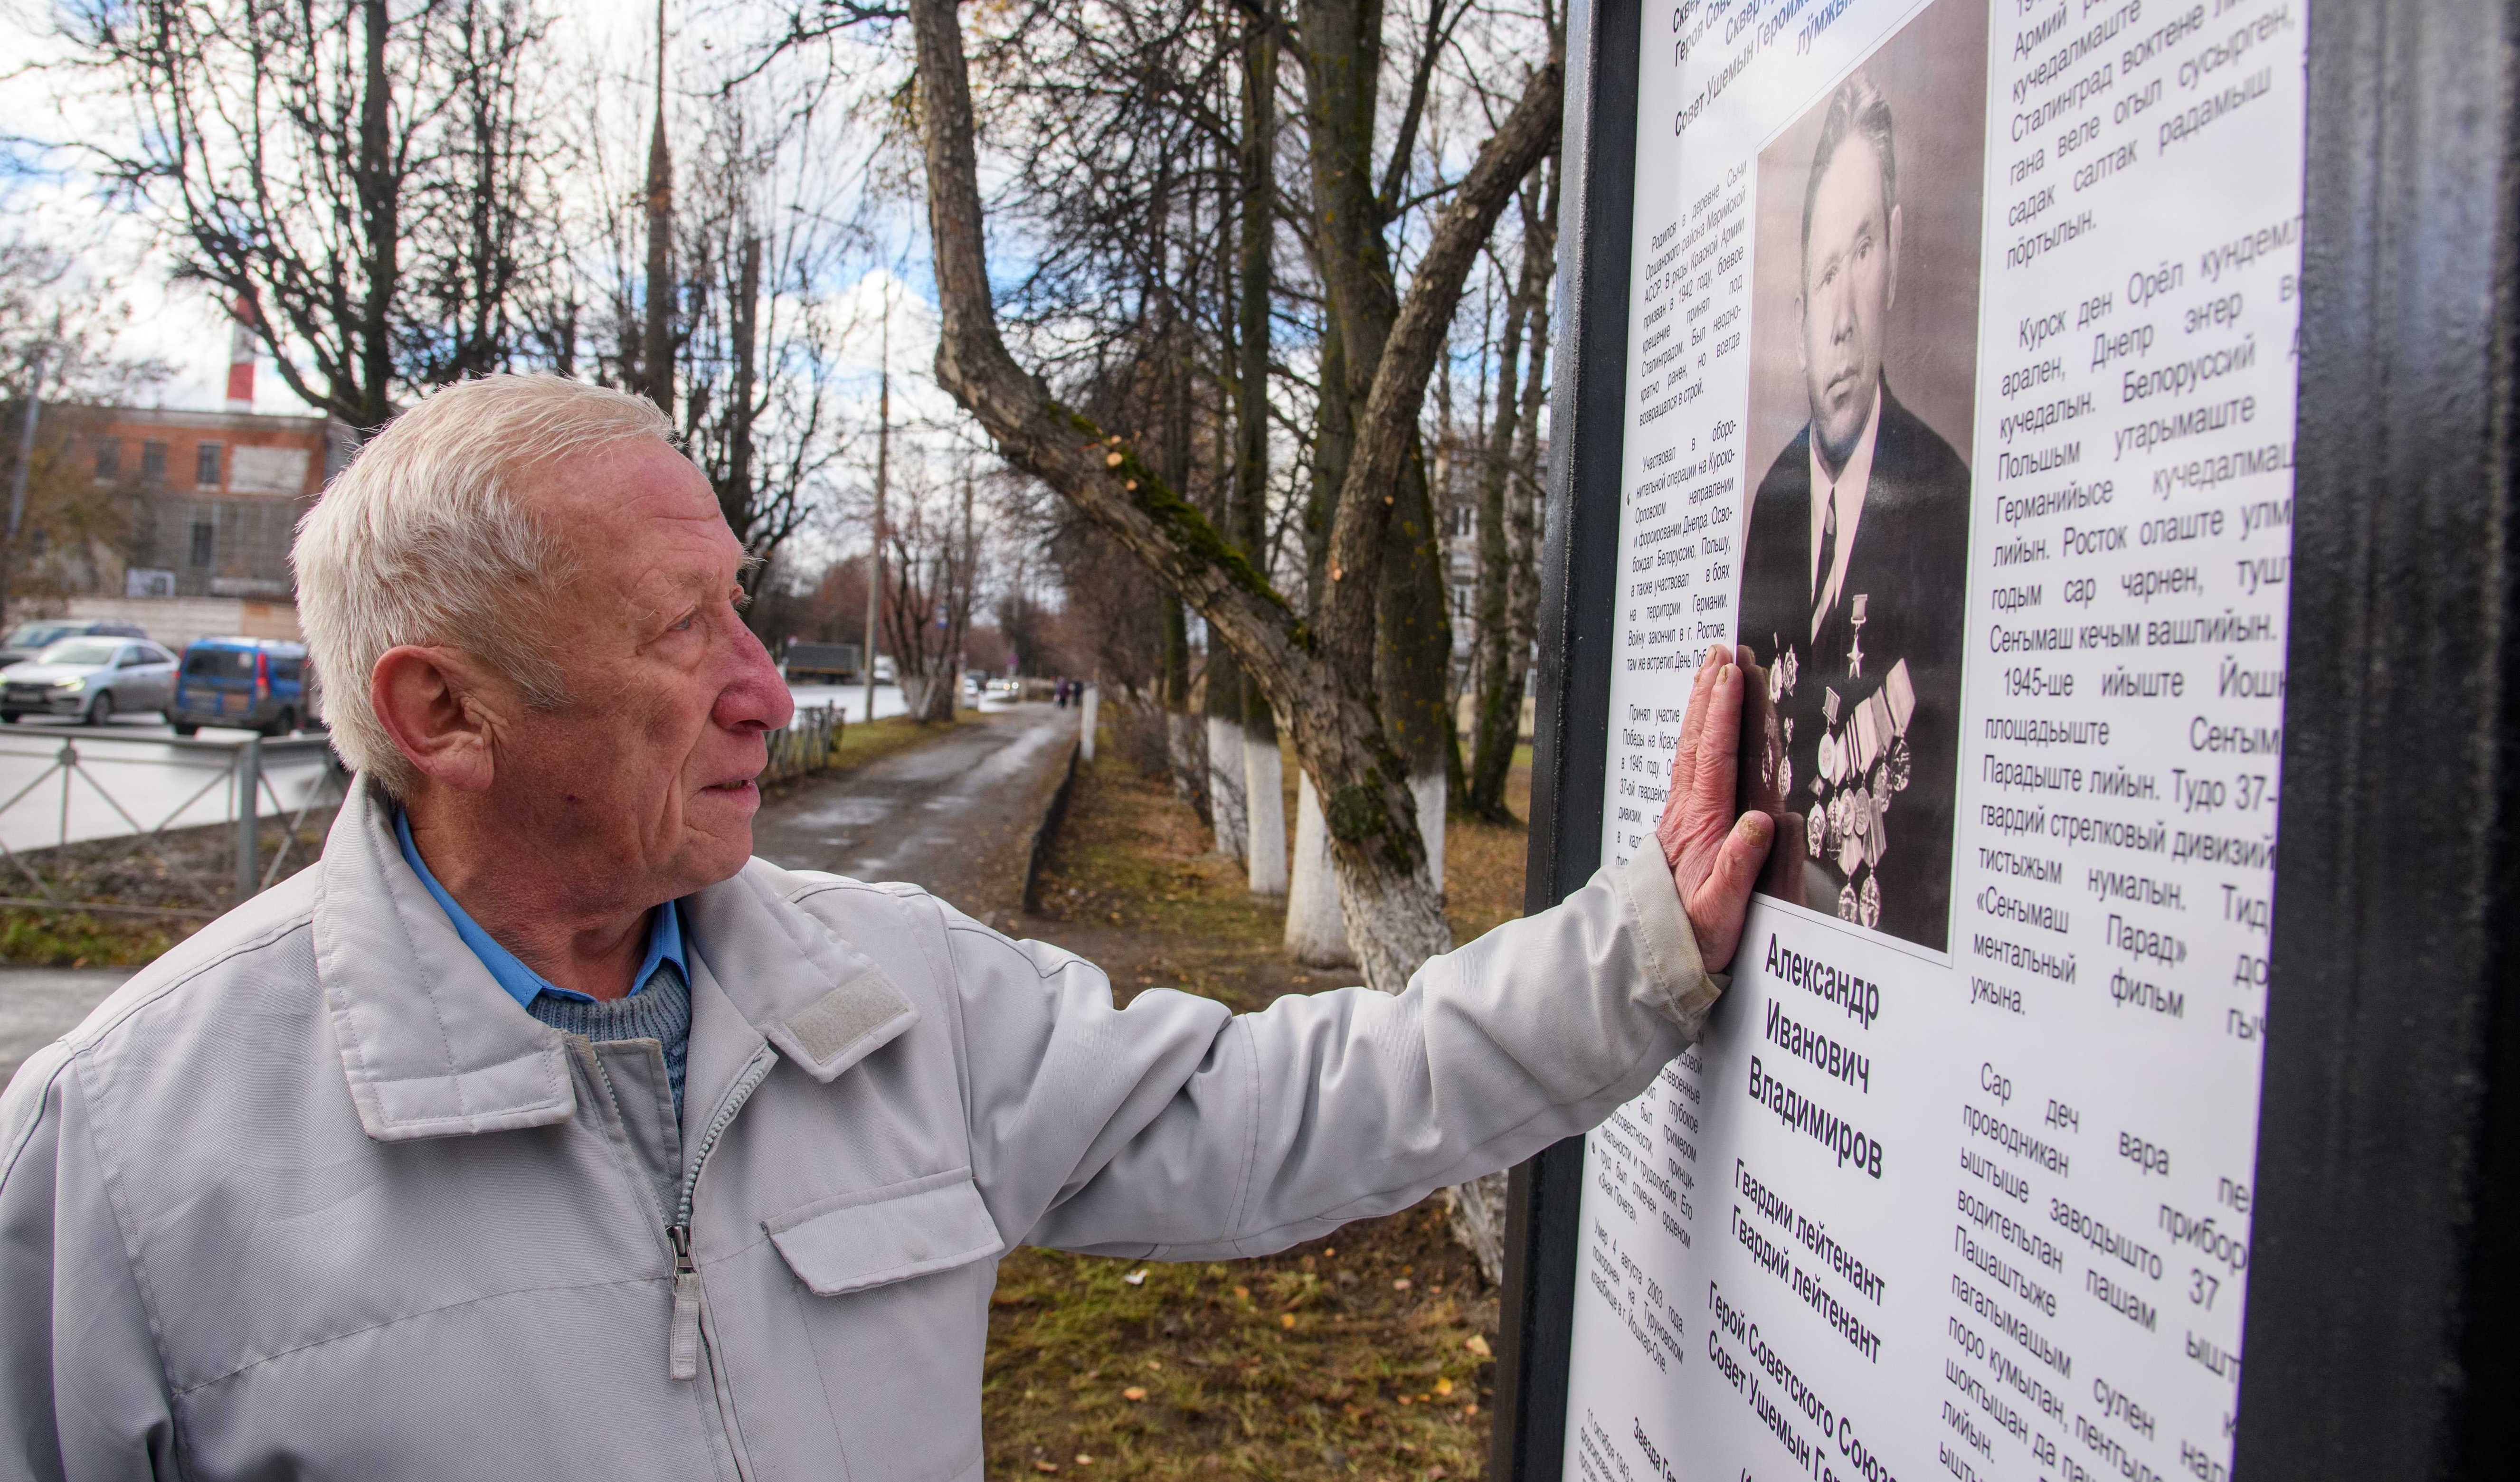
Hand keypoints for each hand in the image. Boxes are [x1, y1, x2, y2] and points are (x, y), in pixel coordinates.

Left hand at [1655, 644, 1773, 971]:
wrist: (1656, 953)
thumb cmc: (1695, 935)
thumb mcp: (1721, 911)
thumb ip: (1738, 868)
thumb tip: (1759, 822)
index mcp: (1701, 826)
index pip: (1715, 757)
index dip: (1724, 713)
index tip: (1733, 674)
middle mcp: (1688, 813)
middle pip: (1698, 741)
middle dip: (1708, 694)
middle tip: (1719, 651)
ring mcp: (1683, 816)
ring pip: (1692, 749)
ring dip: (1701, 708)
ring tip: (1710, 670)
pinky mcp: (1684, 825)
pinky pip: (1692, 766)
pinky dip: (1699, 736)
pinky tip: (1704, 726)